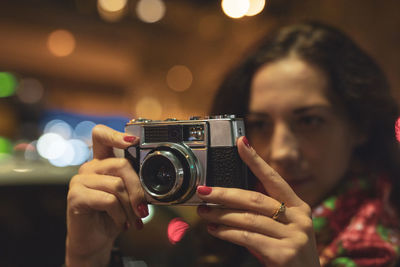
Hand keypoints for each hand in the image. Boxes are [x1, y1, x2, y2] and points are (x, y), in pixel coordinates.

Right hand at [65, 125, 147, 266]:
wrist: (95, 241)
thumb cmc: (113, 216)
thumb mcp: (128, 196)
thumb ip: (135, 182)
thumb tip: (151, 181)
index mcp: (103, 161)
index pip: (102, 135)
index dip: (116, 134)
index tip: (134, 140)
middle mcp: (90, 167)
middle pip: (120, 164)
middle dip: (138, 189)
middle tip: (143, 209)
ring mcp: (80, 180)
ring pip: (117, 185)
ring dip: (130, 207)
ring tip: (134, 221)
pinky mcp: (75, 196)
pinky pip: (108, 200)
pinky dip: (120, 215)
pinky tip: (121, 223)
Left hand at [196, 136, 319, 266]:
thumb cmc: (289, 255)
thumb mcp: (281, 230)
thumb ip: (261, 215)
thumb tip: (229, 200)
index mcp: (299, 208)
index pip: (274, 179)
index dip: (256, 160)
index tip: (241, 143)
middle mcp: (299, 218)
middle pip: (255, 198)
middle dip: (225, 193)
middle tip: (204, 190)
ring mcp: (294, 236)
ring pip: (248, 218)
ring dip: (221, 214)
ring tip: (204, 212)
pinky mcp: (285, 254)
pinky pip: (248, 238)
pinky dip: (227, 233)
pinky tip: (215, 230)